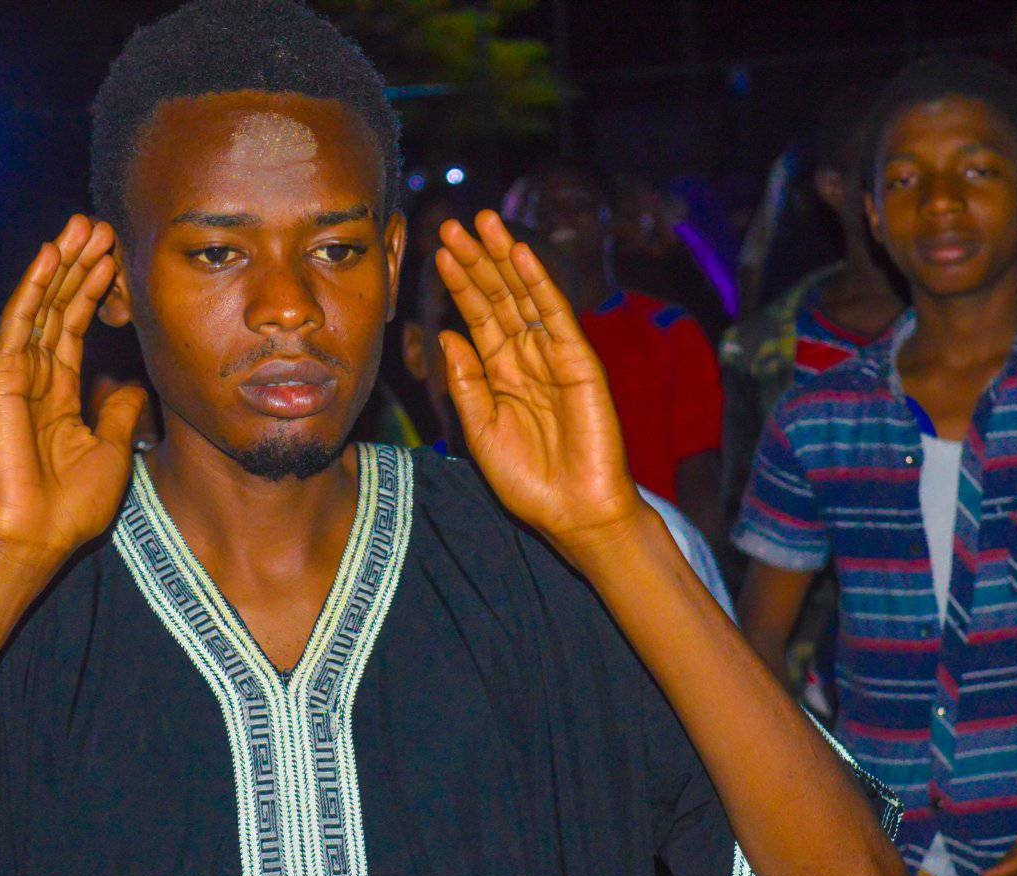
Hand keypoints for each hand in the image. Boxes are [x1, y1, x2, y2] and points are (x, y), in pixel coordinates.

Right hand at [0, 216, 146, 568]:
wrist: (36, 536)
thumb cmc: (69, 506)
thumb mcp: (111, 450)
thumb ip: (119, 412)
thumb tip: (133, 385)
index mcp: (60, 394)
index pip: (77, 328)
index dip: (94, 291)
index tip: (114, 258)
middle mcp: (36, 378)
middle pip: (59, 308)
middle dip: (79, 265)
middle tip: (99, 225)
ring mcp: (17, 376)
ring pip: (42, 306)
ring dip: (61, 264)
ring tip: (81, 225)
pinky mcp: (2, 380)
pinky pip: (21, 324)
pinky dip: (35, 287)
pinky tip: (49, 256)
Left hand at [435, 211, 642, 558]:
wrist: (573, 512)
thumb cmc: (528, 481)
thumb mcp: (480, 430)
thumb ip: (465, 382)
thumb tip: (447, 335)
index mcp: (501, 373)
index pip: (477, 317)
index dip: (459, 284)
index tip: (437, 252)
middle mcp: (526, 357)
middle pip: (498, 297)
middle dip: (476, 260)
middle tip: (451, 223)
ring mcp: (554, 356)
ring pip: (525, 296)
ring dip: (503, 258)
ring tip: (483, 222)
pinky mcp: (579, 362)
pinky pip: (556, 315)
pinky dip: (539, 283)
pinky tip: (520, 255)